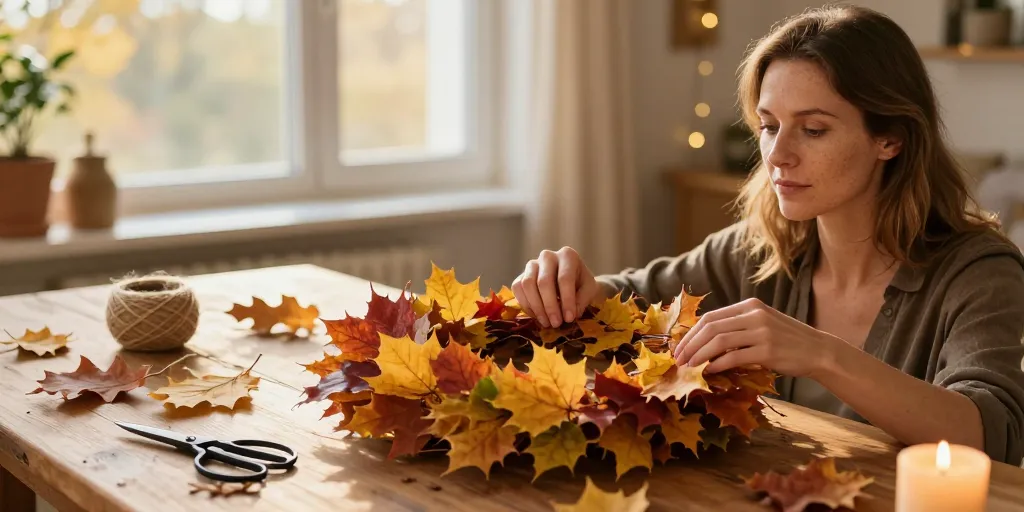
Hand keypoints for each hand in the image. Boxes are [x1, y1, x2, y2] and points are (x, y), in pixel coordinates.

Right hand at [511, 247, 599, 327]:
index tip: (569, 318)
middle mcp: (548, 256)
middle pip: (544, 282)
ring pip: (527, 284)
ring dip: (536, 307)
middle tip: (556, 323)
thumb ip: (582, 300)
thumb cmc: (581, 284)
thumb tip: (569, 314)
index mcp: (568, 255)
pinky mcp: (522, 275)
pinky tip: (537, 316)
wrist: (571, 280)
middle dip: (550, 306)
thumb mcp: (589, 290)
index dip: (567, 300)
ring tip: (547, 322)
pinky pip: (517, 288)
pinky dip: (526, 305)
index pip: (564, 278)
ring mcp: (532, 264)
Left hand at [672, 298, 838, 376]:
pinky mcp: (768, 350)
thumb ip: (737, 327)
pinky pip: (733, 356)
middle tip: (679, 359)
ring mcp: (762, 331)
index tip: (680, 347)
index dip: (691, 333)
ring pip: (719, 341)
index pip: (711, 317)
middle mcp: (755, 315)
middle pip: (711, 327)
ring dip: (699, 355)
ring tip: (689, 366)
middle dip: (690, 344)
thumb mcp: (762, 324)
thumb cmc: (787, 341)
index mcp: (750, 306)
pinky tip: (708, 371)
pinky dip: (717, 364)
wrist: (818, 351)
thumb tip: (703, 341)